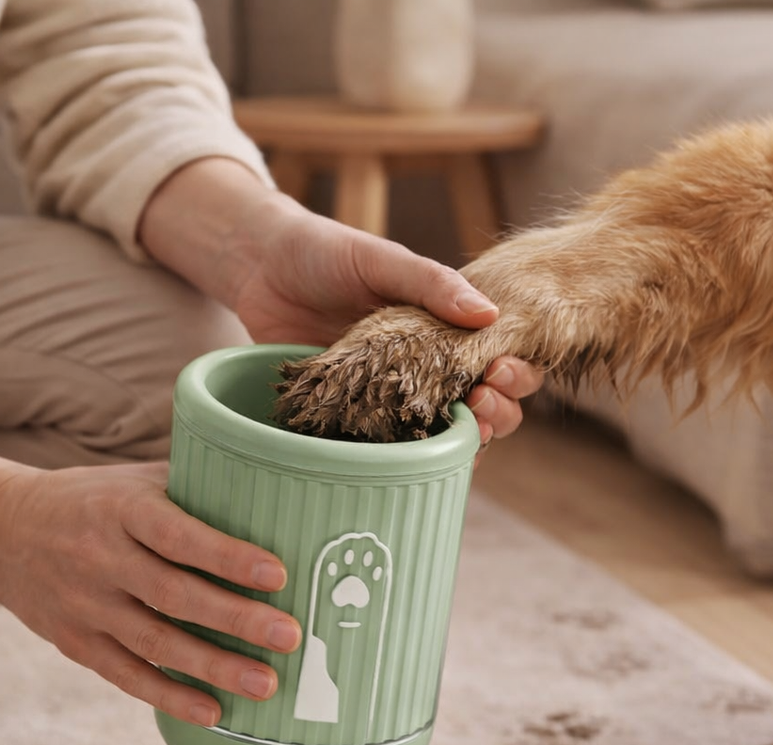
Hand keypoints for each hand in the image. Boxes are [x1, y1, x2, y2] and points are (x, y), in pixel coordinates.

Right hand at [0, 461, 302, 724]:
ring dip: (213, 667)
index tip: (277, 573)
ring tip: (265, 684)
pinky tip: (213, 712)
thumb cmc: (91, 499)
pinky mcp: (74, 642)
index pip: (177, 534)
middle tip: (290, 636)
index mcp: (120, 509)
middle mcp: (99, 557)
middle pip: (173, 594)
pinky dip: (170, 696)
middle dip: (236, 619)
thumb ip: (192, 485)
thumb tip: (273, 488)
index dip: (226, 556)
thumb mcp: (132, 479)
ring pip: (154, 641)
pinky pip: (126, 674)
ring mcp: (84, 605)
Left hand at [139, 158, 542, 451]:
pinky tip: (414, 464)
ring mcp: (390, 396)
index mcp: (445, 329)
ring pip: (444, 435)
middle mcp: (426, 367)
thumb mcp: (382, 259)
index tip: (501, 370)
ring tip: (465, 435)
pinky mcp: (350, 416)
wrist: (258, 266)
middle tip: (483, 401)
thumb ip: (432, 283)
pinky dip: (407, 462)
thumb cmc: (326, 252)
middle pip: (485, 406)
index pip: (501, 360)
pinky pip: (387, 449)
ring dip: (465, 443)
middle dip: (500, 412)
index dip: (514, 373)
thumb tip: (490, 314)